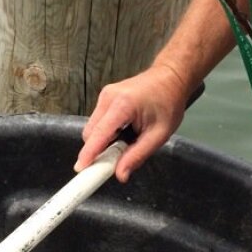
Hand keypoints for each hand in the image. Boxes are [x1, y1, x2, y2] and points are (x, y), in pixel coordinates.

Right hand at [75, 62, 192, 181]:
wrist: (170, 77)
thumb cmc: (169, 103)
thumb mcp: (159, 134)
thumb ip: (138, 155)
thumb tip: (120, 175)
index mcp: (123, 105)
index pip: (100, 134)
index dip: (89, 153)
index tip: (80, 169)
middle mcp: (109, 97)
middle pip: (91, 133)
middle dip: (98, 149)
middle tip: (116, 160)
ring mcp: (105, 95)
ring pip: (92, 128)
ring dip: (103, 140)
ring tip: (126, 140)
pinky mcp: (105, 96)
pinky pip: (97, 121)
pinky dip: (106, 132)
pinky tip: (124, 131)